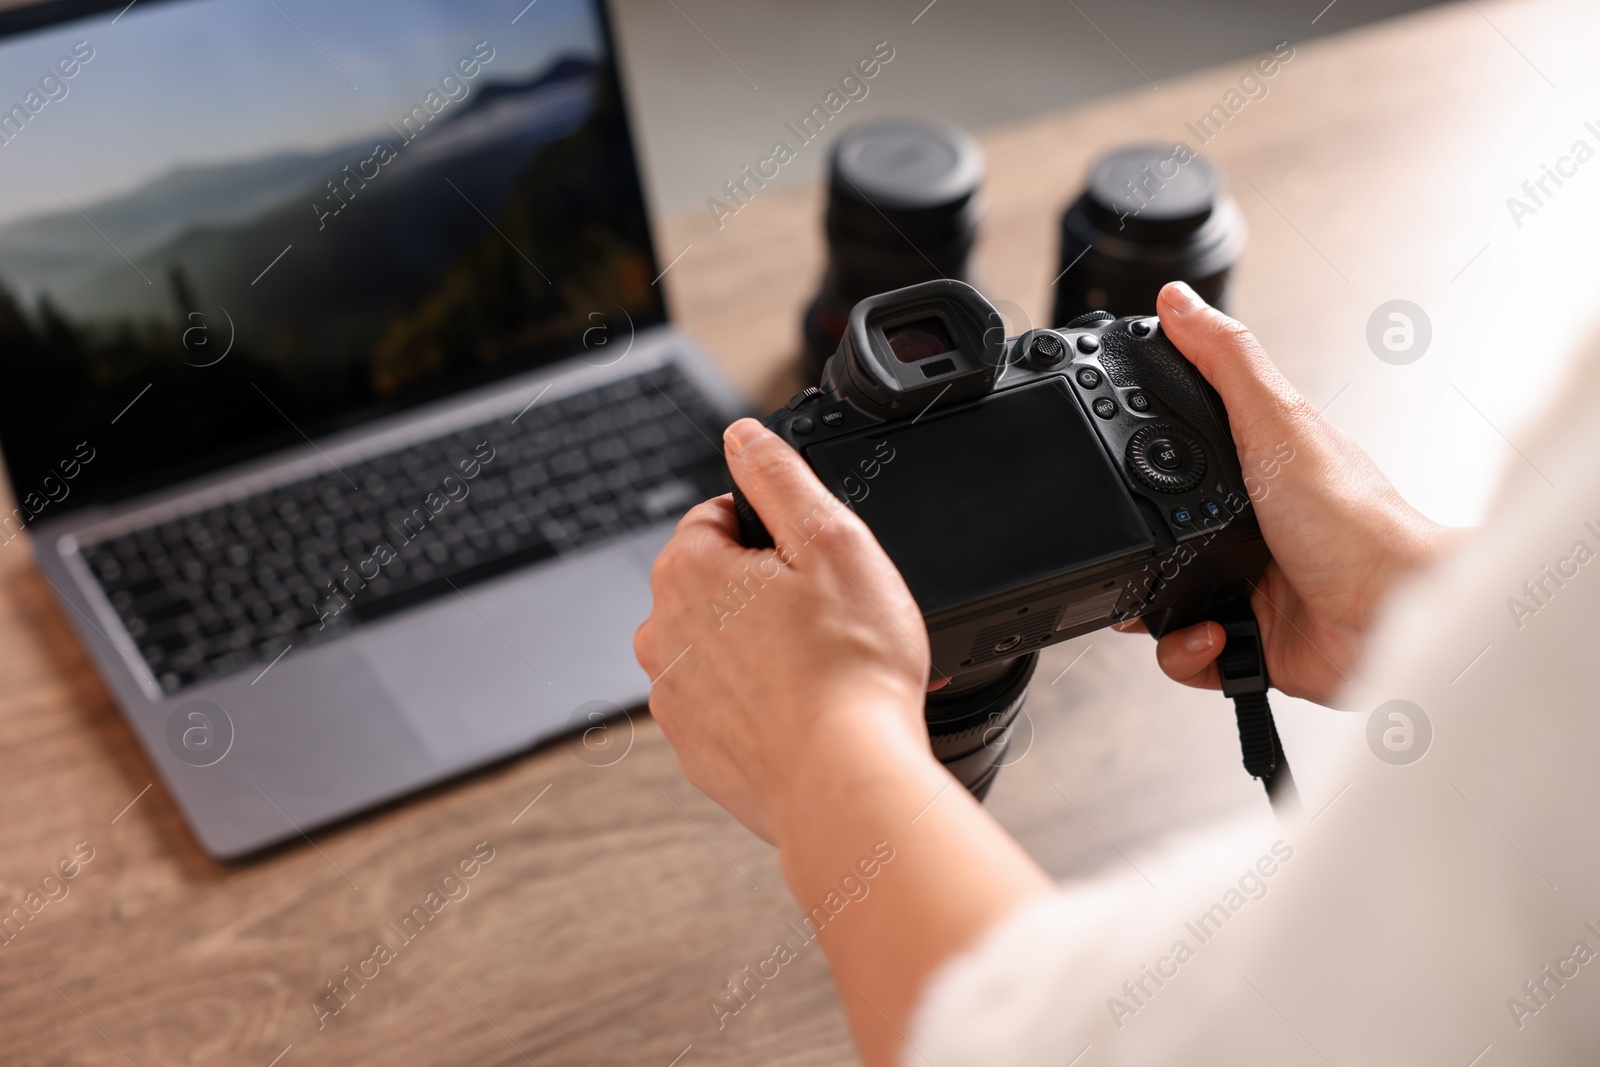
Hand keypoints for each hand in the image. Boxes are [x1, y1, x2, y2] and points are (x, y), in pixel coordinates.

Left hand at [633, 418, 935, 844]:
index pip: (718, 517)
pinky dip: (764, 704)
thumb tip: (742, 435)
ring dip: (765, 648)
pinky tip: (810, 712)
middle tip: (829, 618)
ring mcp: (674, 698)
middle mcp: (662, 634)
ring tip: (824, 669)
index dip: (775, 532)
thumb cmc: (848, 667)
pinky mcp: (696, 749)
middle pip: (718, 583)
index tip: (813, 564)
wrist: (845, 781)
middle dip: (768, 591)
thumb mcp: (830, 538)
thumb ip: (779, 476)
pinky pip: (730, 706)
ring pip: (722, 646)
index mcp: (686, 572)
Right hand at [1116, 282, 1456, 705]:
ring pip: (1161, 601)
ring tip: (1179, 602)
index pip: (1178, 459)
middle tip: (1130, 550)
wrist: (1392, 616)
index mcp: (1257, 471)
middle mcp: (1250, 529)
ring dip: (1155, 612)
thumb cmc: (1356, 519)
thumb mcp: (1276, 421)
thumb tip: (1178, 301)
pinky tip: (1211, 634)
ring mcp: (1248, 587)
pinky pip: (1187, 654)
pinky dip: (1186, 651)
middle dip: (1133, 553)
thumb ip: (1223, 360)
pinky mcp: (1249, 642)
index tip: (1112, 466)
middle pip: (1157, 536)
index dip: (1139, 465)